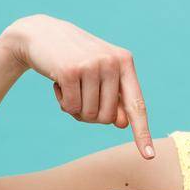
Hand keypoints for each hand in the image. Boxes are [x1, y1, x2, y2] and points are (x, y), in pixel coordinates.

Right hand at [0, 13, 153, 157]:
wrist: (40, 33)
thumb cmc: (74, 58)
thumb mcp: (99, 74)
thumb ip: (114, 97)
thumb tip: (122, 124)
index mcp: (125, 62)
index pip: (137, 104)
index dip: (142, 132)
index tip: (148, 156)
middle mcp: (112, 62)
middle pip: (108, 117)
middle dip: (92, 115)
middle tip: (81, 95)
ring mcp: (91, 65)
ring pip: (89, 114)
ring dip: (75, 108)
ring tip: (69, 86)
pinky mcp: (70, 71)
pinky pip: (71, 107)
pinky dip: (63, 103)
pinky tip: (58, 84)